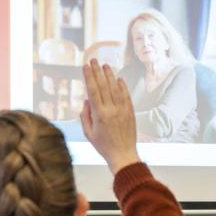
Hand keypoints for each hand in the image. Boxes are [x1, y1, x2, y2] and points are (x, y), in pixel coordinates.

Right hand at [80, 59, 140, 173]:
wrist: (123, 154)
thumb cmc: (103, 146)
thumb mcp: (88, 133)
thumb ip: (85, 116)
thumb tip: (86, 101)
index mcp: (99, 114)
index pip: (93, 90)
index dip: (89, 76)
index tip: (85, 66)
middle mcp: (111, 109)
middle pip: (103, 86)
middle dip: (97, 71)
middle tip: (94, 60)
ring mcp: (122, 110)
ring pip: (115, 88)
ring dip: (110, 75)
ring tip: (105, 65)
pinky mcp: (130, 112)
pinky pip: (126, 96)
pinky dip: (122, 86)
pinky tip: (118, 78)